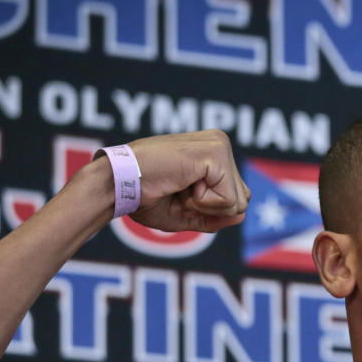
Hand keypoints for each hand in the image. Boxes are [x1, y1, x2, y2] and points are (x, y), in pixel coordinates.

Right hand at [115, 130, 249, 232]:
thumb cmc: (144, 196)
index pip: (236, 198)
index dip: (208, 209)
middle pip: (242, 200)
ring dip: (204, 205)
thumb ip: (215, 216)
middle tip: (178, 190)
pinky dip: (202, 202)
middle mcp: (220, 144)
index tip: (179, 192)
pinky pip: (228, 200)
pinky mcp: (216, 152)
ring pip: (238, 202)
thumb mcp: (185, 213)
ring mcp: (220, 145)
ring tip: (179, 184)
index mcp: (214, 154)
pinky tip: (181, 182)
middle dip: (209, 208)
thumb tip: (242, 217)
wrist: (119, 184)